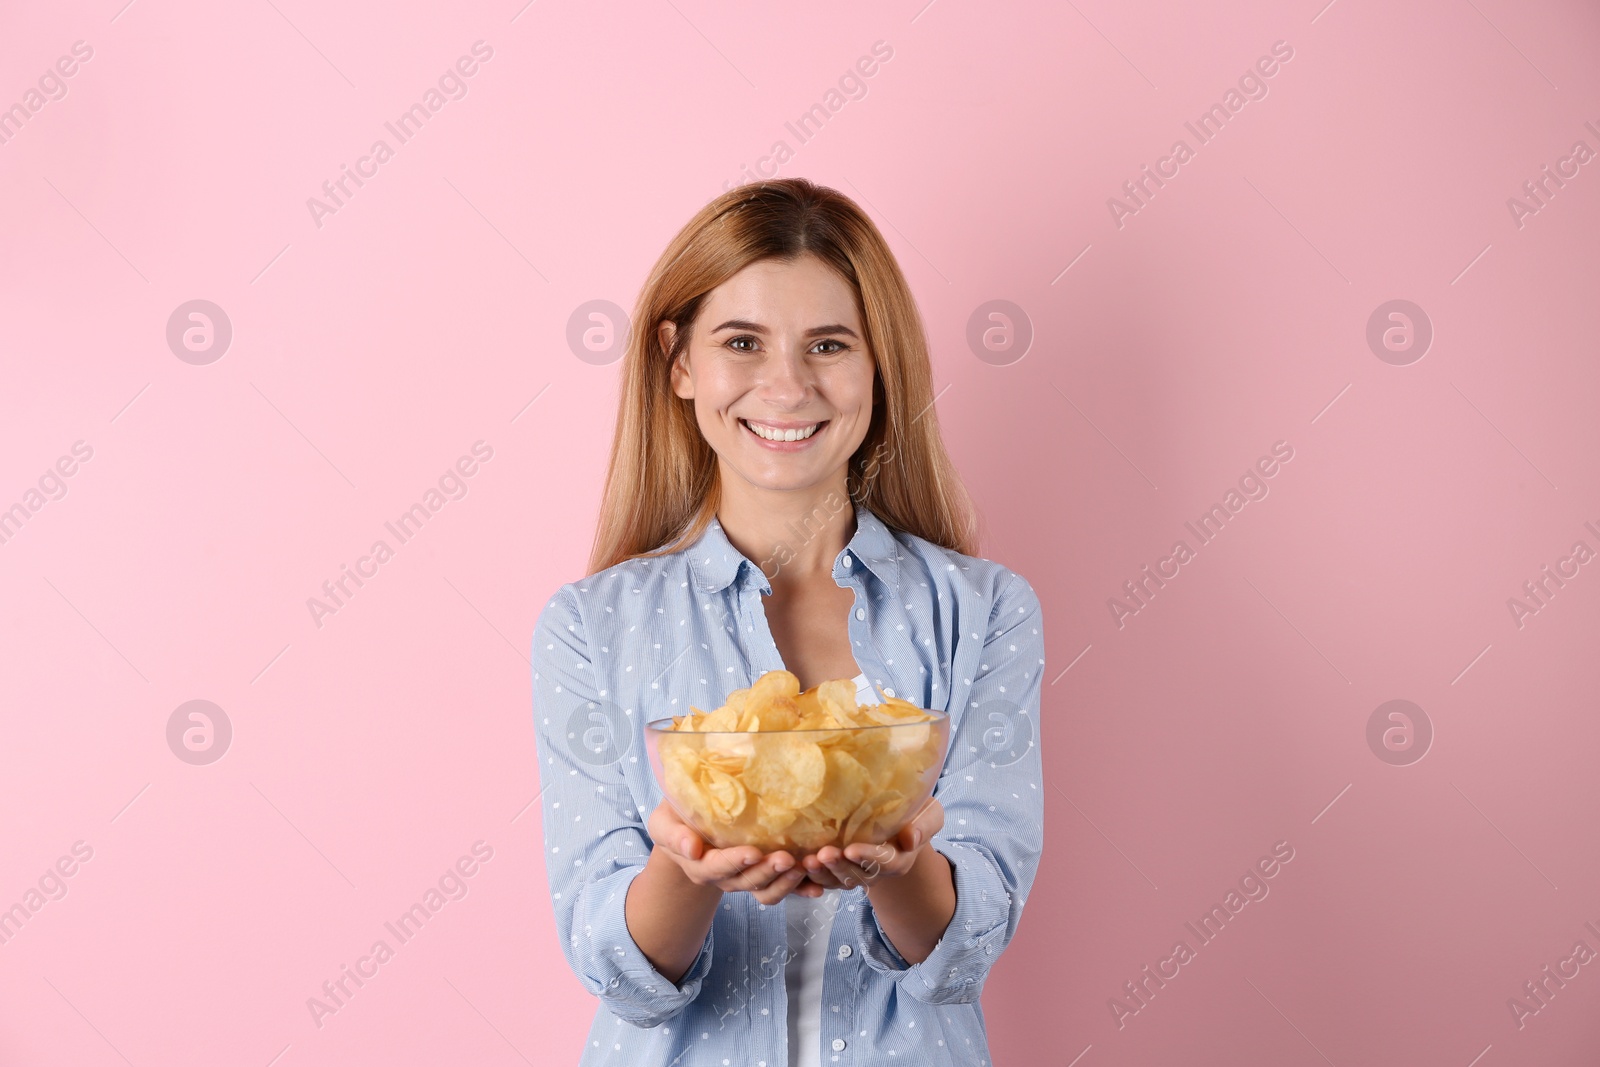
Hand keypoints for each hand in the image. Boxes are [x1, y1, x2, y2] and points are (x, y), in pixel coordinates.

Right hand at [647, 799, 823, 904]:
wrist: (688, 829)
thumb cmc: (677, 820)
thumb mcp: (664, 823)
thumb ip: (673, 835)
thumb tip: (690, 847)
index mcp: (699, 864)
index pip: (716, 867)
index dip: (734, 862)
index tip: (752, 851)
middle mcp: (724, 877)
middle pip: (746, 881)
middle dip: (766, 872)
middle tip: (786, 858)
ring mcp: (745, 878)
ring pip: (766, 889)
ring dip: (786, 882)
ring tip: (804, 866)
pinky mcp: (762, 875)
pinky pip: (782, 889)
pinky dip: (799, 889)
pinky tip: (817, 886)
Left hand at [802, 798, 943, 889]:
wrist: (898, 822)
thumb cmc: (913, 814)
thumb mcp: (929, 814)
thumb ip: (925, 824)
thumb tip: (911, 837)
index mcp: (899, 858)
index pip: (884, 861)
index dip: (869, 857)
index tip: (852, 849)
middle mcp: (876, 871)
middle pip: (857, 875)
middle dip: (839, 866)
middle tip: (823, 854)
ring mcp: (855, 872)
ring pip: (837, 880)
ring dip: (821, 873)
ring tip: (806, 860)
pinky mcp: (837, 870)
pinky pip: (823, 879)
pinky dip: (810, 876)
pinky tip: (796, 864)